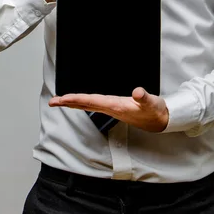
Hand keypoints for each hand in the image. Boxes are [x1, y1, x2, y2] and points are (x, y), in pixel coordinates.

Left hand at [48, 87, 168, 132]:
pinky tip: (80, 101)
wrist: (161, 121)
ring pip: (88, 105)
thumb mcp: (152, 102)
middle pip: (85, 104)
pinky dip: (84, 101)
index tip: (62, 98)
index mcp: (116, 106)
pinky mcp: (115, 107)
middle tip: (52, 102)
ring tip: (61, 100)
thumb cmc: (155, 111)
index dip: (76, 99)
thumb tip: (137, 92)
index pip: (91, 101)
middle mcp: (111, 108)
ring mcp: (112, 109)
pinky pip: (94, 104)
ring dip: (74, 102)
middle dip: (68, 103)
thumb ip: (144, 97)